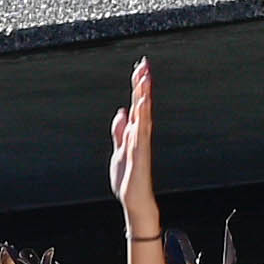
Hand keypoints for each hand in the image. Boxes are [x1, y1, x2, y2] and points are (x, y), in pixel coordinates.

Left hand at [104, 58, 158, 231]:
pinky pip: (141, 131)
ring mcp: (140, 142)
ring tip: (144, 78)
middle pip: (142, 104)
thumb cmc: (128, 177)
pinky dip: (141, 117)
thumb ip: (120, 131)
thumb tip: (121, 113)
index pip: (137, 104)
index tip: (140, 68)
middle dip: (143, 84)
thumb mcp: (118, 150)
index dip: (138, 86)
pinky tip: (142, 105)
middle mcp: (140, 134)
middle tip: (145, 65)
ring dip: (143, 96)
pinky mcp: (139, 153)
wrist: (133, 198)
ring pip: (143, 114)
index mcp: (134, 132)